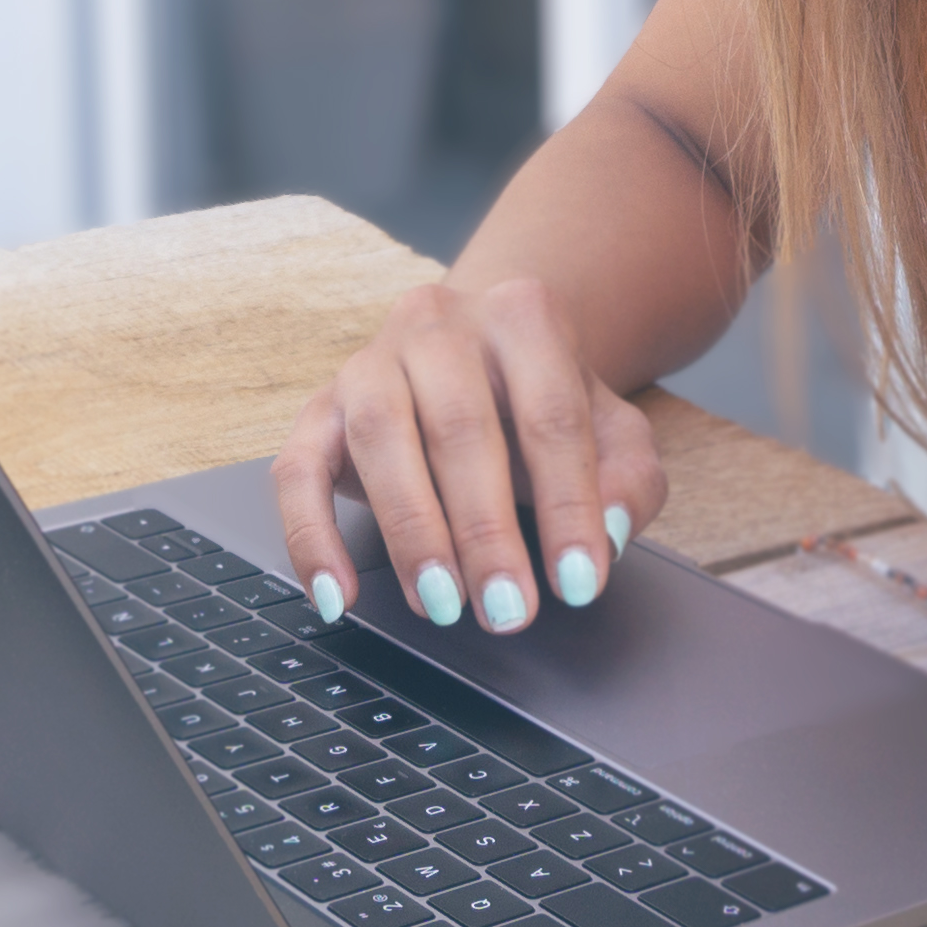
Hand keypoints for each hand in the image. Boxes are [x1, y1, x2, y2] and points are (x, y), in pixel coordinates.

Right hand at [271, 273, 672, 635]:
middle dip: (485, 531)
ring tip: (441, 605)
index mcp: (521, 316)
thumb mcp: (613, 432)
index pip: (551, 414)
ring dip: (410, 531)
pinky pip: (297, 470)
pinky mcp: (318, 407)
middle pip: (460, 426)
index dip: (568, 505)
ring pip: (378, 436)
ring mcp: (369, 360)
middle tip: (507, 610)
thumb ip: (629, 478)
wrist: (484, 357)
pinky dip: (312, 538)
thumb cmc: (548, 406)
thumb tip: (609, 532)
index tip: (580, 582)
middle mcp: (437, 323)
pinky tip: (339, 596)